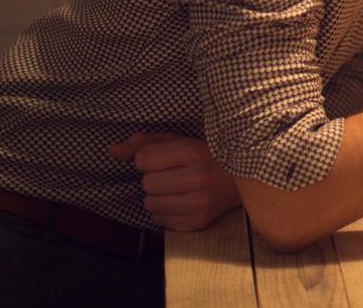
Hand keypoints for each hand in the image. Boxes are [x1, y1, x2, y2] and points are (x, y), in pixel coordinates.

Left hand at [109, 132, 240, 230]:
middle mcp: (198, 178)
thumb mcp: (182, 140)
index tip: (167, 158)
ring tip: (178, 188)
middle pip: (146, 183)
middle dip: (155, 178)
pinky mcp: (200, 222)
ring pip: (150, 204)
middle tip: (175, 174)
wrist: (249, 179)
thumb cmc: (209, 155)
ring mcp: (200, 203)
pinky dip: (166, 212)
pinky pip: (160, 221)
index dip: (150, 158)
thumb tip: (113, 151)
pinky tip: (182, 201)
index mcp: (195, 151)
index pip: (143, 159)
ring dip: (158, 196)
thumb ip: (146, 143)